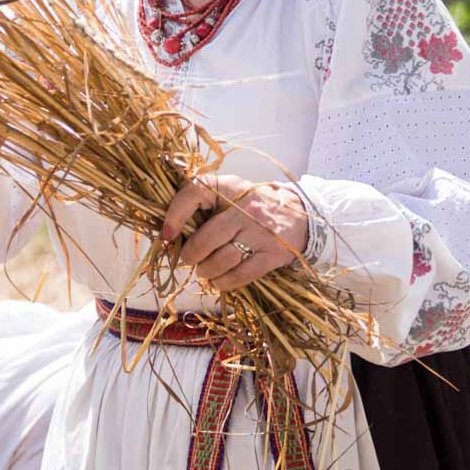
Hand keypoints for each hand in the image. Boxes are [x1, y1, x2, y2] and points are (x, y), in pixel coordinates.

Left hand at [161, 174, 308, 291]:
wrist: (302, 215)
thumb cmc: (256, 205)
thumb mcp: (234, 192)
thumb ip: (207, 203)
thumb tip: (172, 231)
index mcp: (232, 187)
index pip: (197, 190)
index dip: (176, 213)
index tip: (166, 233)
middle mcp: (247, 209)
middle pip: (207, 239)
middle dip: (191, 255)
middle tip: (188, 259)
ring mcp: (261, 233)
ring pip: (222, 260)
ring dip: (206, 271)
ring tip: (204, 271)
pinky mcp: (272, 255)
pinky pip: (240, 276)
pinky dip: (223, 283)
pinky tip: (218, 282)